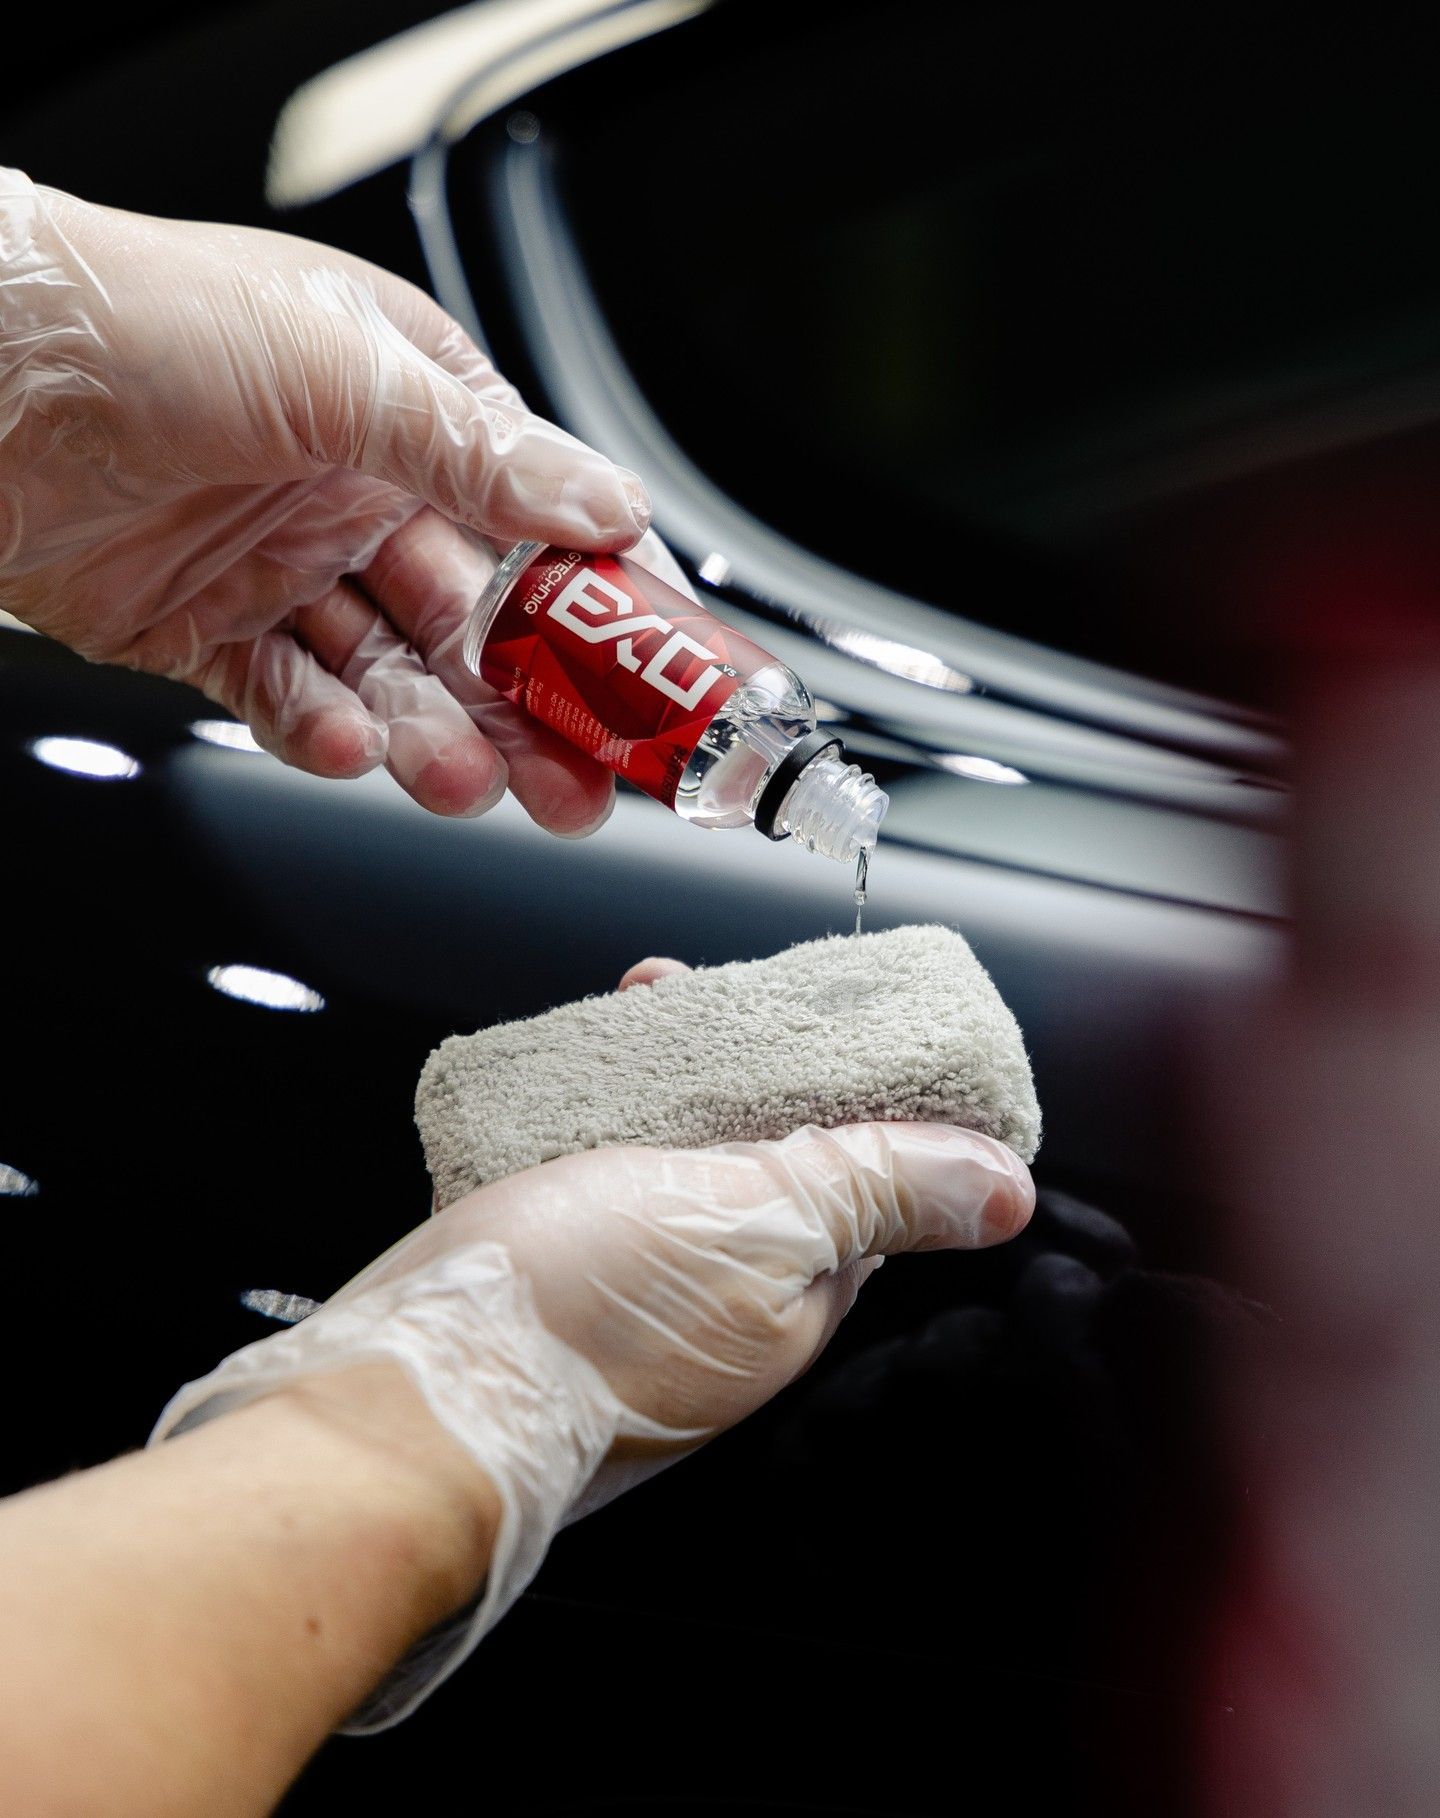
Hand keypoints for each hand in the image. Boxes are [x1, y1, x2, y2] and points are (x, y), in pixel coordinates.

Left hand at [0, 169, 660, 829]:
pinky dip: (330, 735)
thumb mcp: (338, 370)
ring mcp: (286, 563)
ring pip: (395, 675)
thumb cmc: (141, 321)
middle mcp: (358, 487)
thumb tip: (607, 505)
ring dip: (435, 734)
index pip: (542, 516)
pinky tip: (353, 748)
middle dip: (531, 705)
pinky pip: (296, 701)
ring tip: (460, 780)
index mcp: (412, 406)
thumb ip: (479, 453)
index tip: (660, 676)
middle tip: (579, 781)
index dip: (606, 601)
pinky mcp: (213, 630)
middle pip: (477, 621)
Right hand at [153, 952, 1033, 1725]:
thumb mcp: (757, 1223)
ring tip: (639, 1002)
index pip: (866, 1183)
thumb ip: (875, 1191)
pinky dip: (597, 1114)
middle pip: (764, 1160)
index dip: (861, 1092)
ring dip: (670, 1077)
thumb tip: (1005, 1189)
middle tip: (706, 990)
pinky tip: (571, 1075)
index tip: (838, 1016)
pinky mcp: (553, 1277)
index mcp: (795, 1296)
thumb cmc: (579, 1318)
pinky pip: (595, 1179)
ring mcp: (633, 1293)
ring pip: (674, 1161)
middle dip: (750, 1066)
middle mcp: (723, 1302)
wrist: (409, 1398)